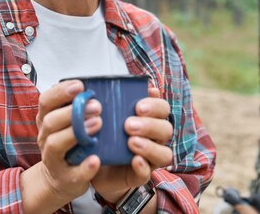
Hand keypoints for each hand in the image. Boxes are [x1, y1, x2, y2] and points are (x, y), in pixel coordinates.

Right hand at [35, 80, 102, 201]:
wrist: (61, 179)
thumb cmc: (69, 144)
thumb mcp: (67, 122)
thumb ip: (77, 106)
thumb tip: (98, 85)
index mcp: (46, 120)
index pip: (46, 101)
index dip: (61, 92)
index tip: (80, 85)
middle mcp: (45, 138)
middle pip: (50, 122)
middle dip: (73, 112)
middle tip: (96, 106)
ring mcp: (53, 159)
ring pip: (55, 144)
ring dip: (76, 133)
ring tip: (98, 124)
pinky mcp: (65, 178)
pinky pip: (73, 173)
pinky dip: (84, 167)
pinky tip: (96, 159)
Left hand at [91, 87, 172, 201]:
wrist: (93, 164)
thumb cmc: (104, 133)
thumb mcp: (108, 114)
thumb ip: (116, 100)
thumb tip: (128, 83)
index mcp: (149, 119)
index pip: (163, 108)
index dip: (155, 105)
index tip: (138, 106)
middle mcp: (154, 138)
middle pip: (166, 129)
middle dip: (149, 125)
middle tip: (128, 124)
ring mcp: (150, 158)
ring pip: (164, 153)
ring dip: (149, 146)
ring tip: (131, 142)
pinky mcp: (139, 175)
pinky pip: (148, 173)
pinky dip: (143, 166)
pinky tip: (134, 160)